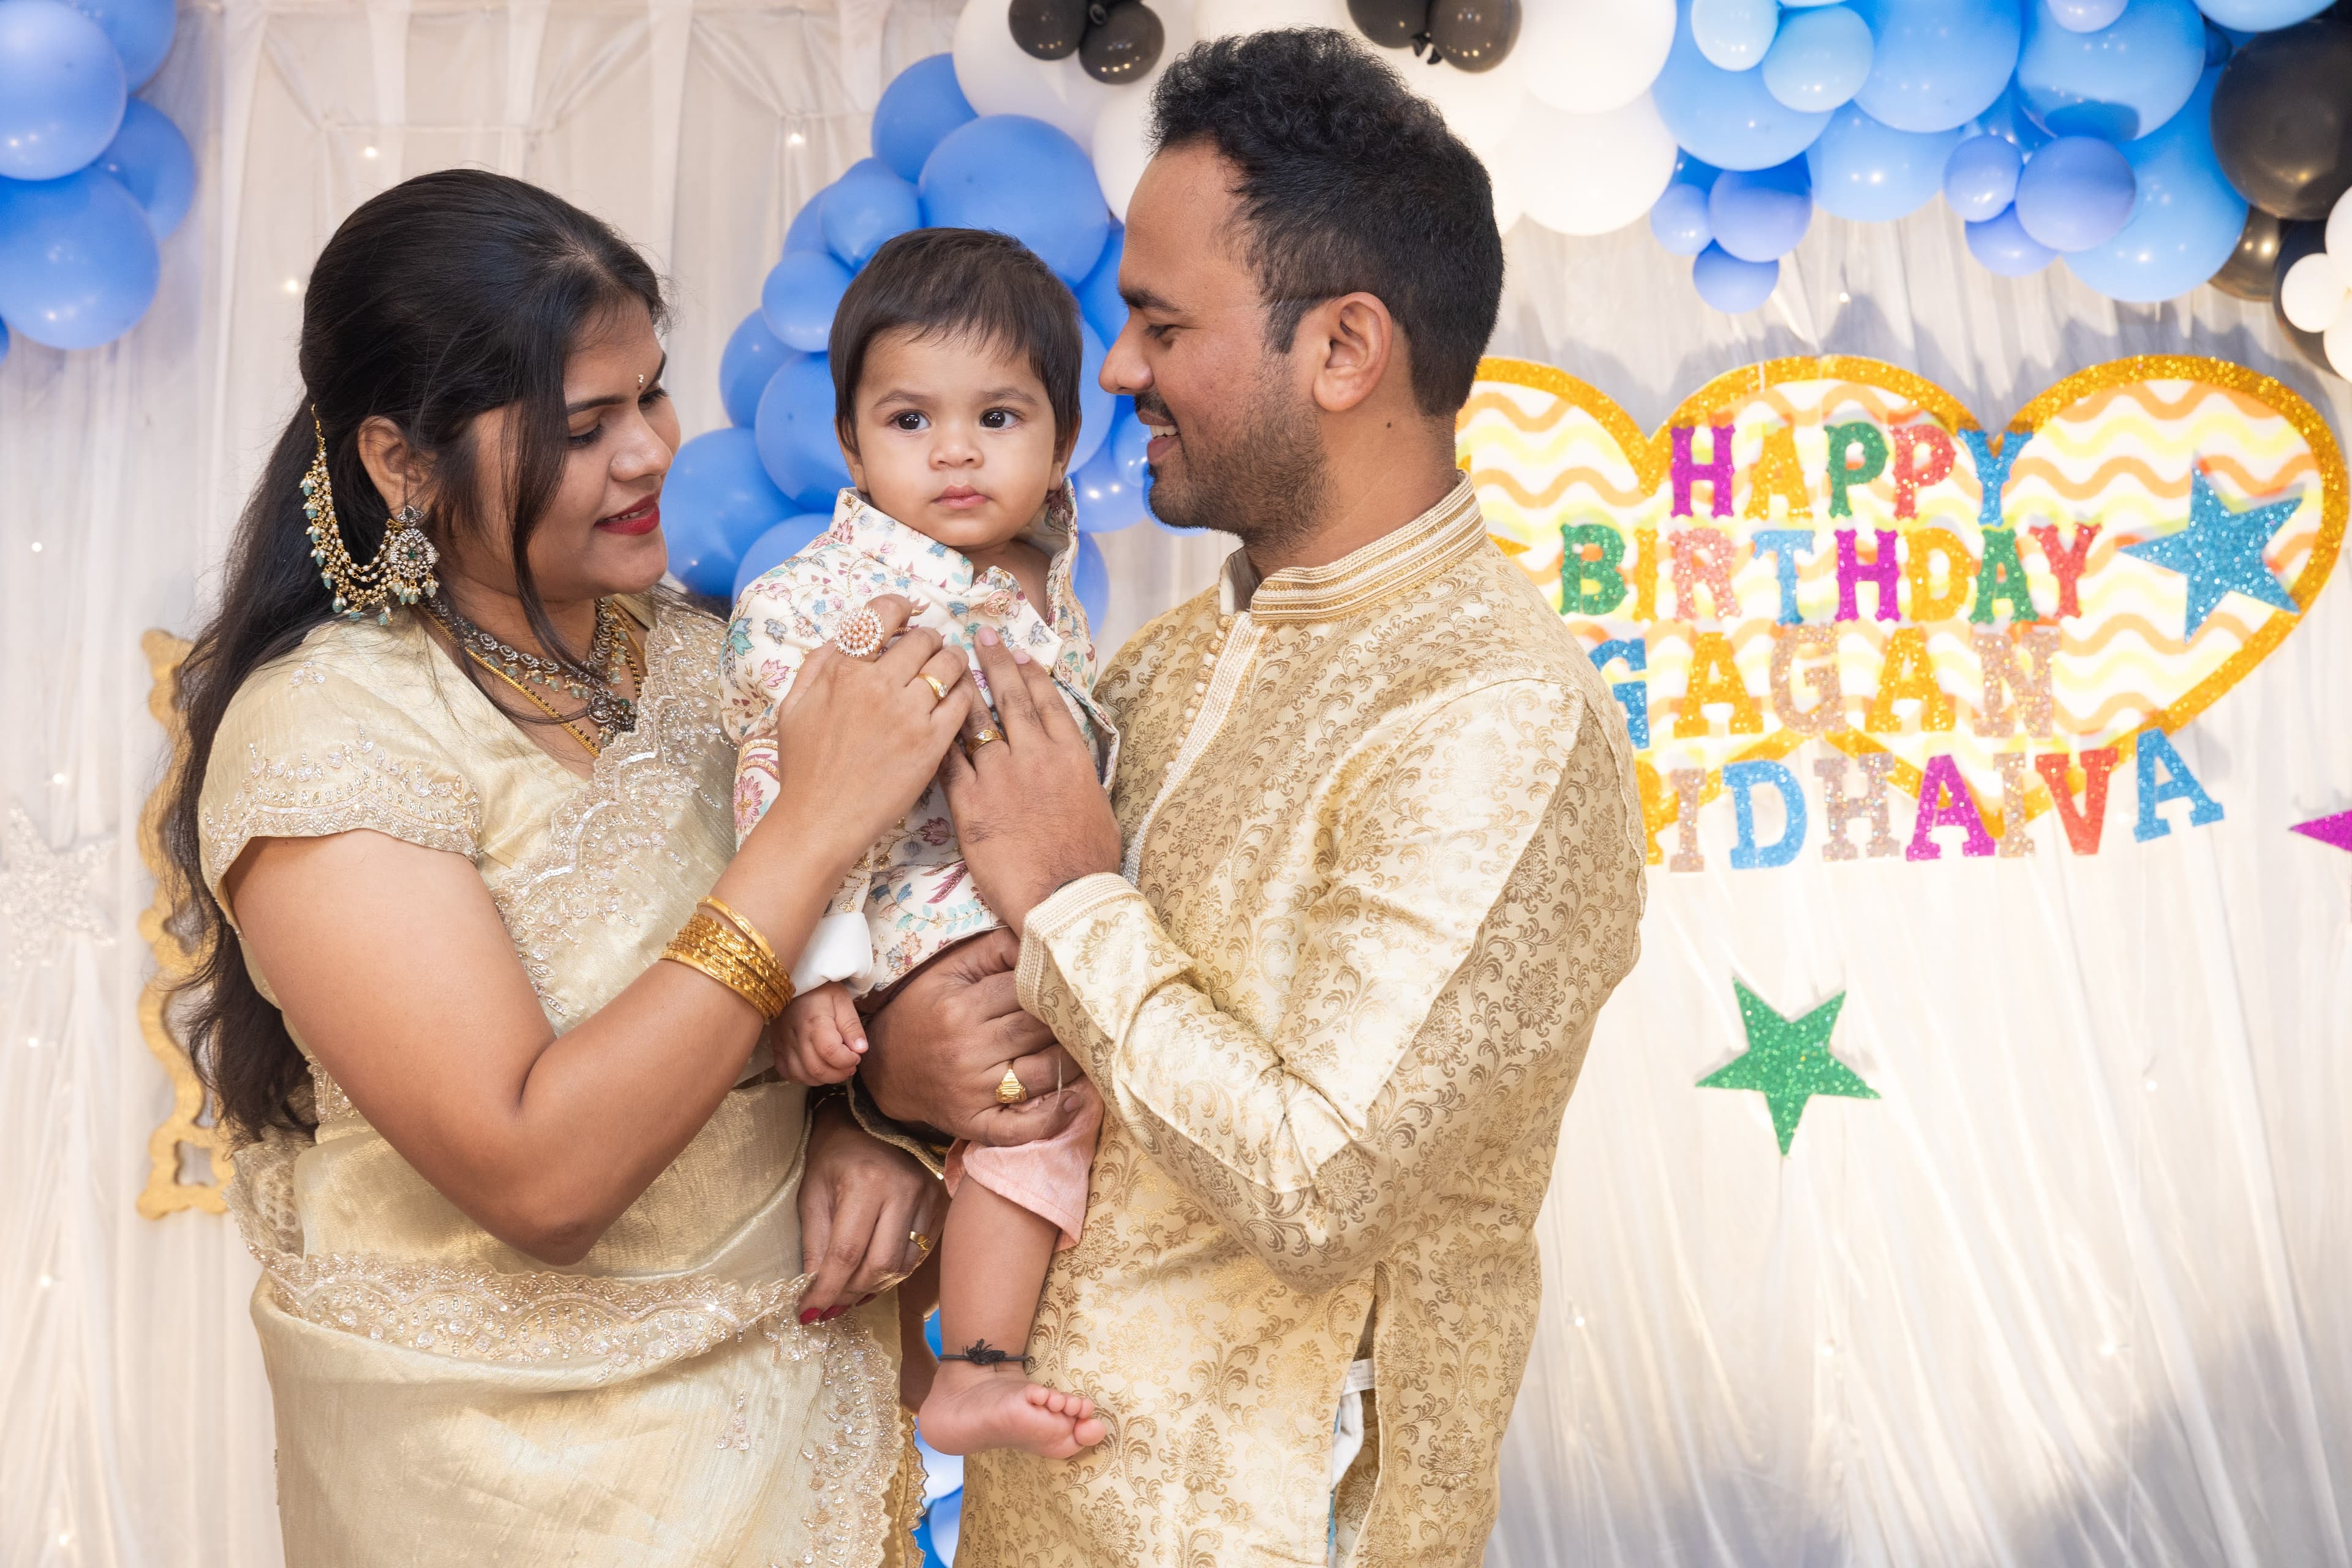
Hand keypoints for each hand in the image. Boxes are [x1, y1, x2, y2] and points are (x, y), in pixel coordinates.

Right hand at [755, 595, 973, 875]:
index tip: (906, 615)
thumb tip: (846, 635)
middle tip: (930, 649)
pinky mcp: (932, 744)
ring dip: (952, 660)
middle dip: (928, 639)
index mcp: (844, 671)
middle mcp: (879, 686)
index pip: (881, 615)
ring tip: (950, 667)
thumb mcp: (794, 705)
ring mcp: (909, 715)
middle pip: (922, 639)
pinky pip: (963, 702)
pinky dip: (964, 692)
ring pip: (949, 665)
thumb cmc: (804, 767)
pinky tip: (958, 697)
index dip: (899, 608)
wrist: (820, 820)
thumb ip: (818, 665)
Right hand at [777, 981, 863, 1084]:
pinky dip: (803, 1077)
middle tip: (850, 1066)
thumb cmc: (821, 990)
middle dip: (839, 1074)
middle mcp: (795, 1035)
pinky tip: (815, 1069)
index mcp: (814, 1021)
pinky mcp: (776, 1047)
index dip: (848, 1060)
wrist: (793, 981)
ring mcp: (783, 1043)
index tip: (857, 1055)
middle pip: (816, 1069)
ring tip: (835, 1068)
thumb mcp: (842, 1000)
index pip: (830, 1052)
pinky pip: (786, 1072)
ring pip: (801, 1076)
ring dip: (823, 1079)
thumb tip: (861, 1050)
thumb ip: (851, 1026)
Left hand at [796, 1095, 946, 1319]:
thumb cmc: (834, 1155)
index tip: (808, 1313)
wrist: (870, 1121)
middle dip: (848, 1294)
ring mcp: (926, 1197)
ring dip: (871, 1288)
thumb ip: (814, 1243)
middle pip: (878, 1266)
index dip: (826, 1290)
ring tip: (846, 1293)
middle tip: (827, 1307)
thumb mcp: (811, 1193)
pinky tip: (871, 1275)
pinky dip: (892, 1273)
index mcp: (865, 1182)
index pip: (845, 1253)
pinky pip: (917, 1255)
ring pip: (901, 1266)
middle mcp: (902, 1190)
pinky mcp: (938, 1204)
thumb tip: (814, 1292)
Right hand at [861, 929, 1082, 1146]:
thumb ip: (993, 951)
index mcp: (961, 1009)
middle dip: (1069, 1021)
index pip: (1026, 991)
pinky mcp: (974, 1123)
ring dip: (1073, 1062)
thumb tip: (1039, 939)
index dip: (1054, 985)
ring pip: (1042, 1074)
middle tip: (1092, 1015)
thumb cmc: (922, 1012)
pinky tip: (1073, 1101)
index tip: (1075, 983)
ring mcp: (972, 1092)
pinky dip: (1052, 1119)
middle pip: (1040, 1031)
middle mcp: (967, 1051)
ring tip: (1089, 1048)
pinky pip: (1020, 1129)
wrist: (884, 1068)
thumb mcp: (947, 972)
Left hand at [940, 629, 1120, 934]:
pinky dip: (939, 739)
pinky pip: (949, 761)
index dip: (1031, 673)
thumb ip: (1077, 777)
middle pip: (1011, 698)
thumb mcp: (1096, 806)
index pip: (1047, 701)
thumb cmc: (1088, 861)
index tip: (1018, 652)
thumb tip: (1070, 765)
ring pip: (974, 722)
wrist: (1063, 896)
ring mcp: (999, 775)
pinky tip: (926, 721)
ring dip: (961, 691)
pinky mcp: (969, 802)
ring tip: (948, 666)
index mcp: (1070, 755)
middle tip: (981, 636)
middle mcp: (1034, 755)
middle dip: (995, 663)